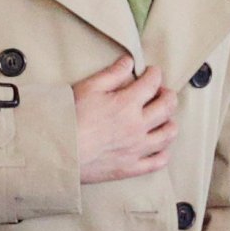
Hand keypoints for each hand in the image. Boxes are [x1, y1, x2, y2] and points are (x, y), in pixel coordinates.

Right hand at [73, 56, 176, 182]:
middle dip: (168, 95)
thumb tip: (129, 62)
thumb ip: (112, 74)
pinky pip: (158, 162)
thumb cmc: (69, 118)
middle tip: (162, 92)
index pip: (152, 83)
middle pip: (167, 107)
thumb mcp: (88, 88)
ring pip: (168, 135)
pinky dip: (164, 153)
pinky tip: (160, 147)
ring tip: (164, 118)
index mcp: (127, 104)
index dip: (155, 74)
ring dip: (170, 122)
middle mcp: (137, 126)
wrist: (58, 152)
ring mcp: (137, 149)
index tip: (152, 72)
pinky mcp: (131, 168)